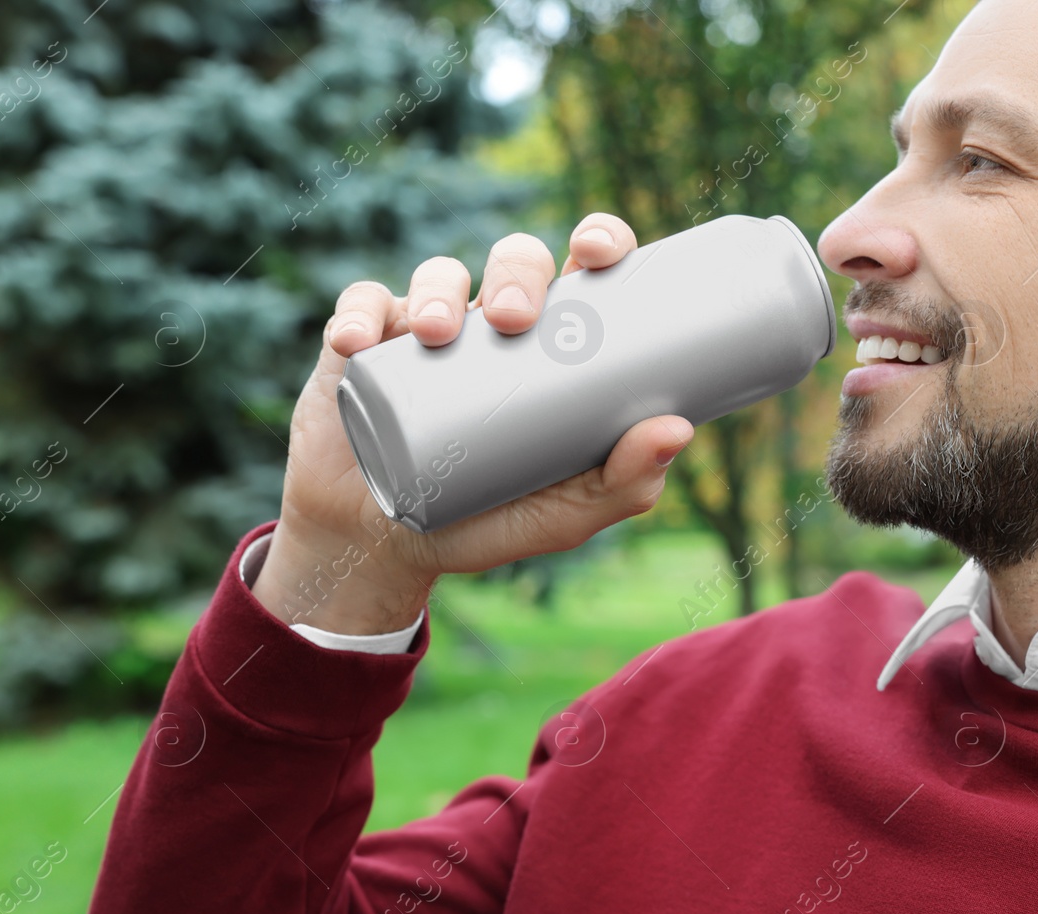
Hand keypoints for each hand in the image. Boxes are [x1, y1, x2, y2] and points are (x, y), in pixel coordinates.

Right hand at [251, 213, 694, 633]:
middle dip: (517, 272)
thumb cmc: (489, 522)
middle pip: (516, 260)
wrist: (385, 550)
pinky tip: (357, 342)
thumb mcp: (564, 515)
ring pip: (439, 274)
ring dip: (438, 290)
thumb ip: (624, 484)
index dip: (599, 239)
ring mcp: (427, 329)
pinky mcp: (364, 346)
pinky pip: (361, 306)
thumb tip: (680, 429)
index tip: (599, 251)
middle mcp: (494, 326)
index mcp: (554, 346)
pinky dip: (358, 315)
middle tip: (514, 319)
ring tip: (436, 335)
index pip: (584, 271)